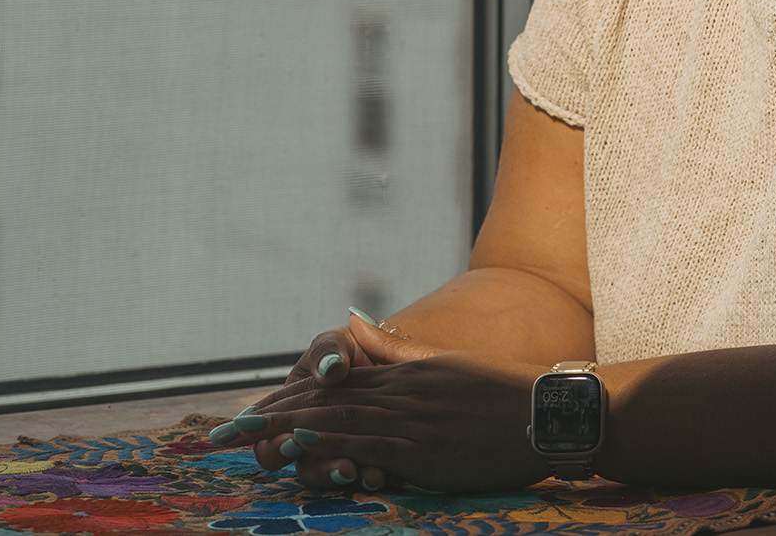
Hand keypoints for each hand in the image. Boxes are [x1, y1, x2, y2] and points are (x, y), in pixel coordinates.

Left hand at [231, 321, 551, 492]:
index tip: (249, 415)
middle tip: (222, 434)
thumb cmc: (507, 395)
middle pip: (325, 403)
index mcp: (408, 376)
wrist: (553, 410)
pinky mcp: (429, 448)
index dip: (288, 401)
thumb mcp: (450, 366)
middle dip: (270, 418)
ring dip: (287, 431)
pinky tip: (302, 446)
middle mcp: (404, 393)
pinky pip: (372, 443)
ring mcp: (415, 419)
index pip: (335, 388)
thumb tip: (358, 327)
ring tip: (243, 440)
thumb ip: (402, 353)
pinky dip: (333, 443)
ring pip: (339, 421)